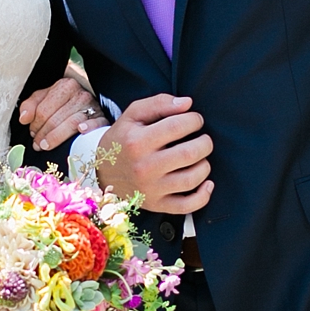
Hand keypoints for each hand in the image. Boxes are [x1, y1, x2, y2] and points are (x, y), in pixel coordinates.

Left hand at [19, 75, 106, 153]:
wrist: (89, 107)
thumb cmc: (64, 104)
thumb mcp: (46, 99)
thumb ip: (31, 105)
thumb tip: (23, 118)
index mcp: (65, 85)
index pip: (44, 109)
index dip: (35, 124)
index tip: (32, 133)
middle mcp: (80, 94)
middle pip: (55, 118)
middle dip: (43, 133)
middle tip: (37, 144)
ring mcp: (93, 106)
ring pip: (71, 123)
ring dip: (56, 137)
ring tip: (45, 146)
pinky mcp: (103, 119)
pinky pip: (96, 124)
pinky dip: (88, 127)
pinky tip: (80, 132)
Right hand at [102, 94, 212, 213]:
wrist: (102, 172)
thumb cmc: (123, 139)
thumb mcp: (133, 115)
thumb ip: (159, 103)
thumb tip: (188, 104)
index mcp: (137, 142)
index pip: (177, 126)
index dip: (194, 120)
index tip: (195, 120)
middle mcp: (144, 167)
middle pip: (189, 154)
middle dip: (205, 142)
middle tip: (203, 139)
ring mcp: (151, 189)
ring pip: (192, 179)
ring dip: (205, 165)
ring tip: (200, 158)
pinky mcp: (157, 205)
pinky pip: (187, 206)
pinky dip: (203, 196)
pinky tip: (207, 183)